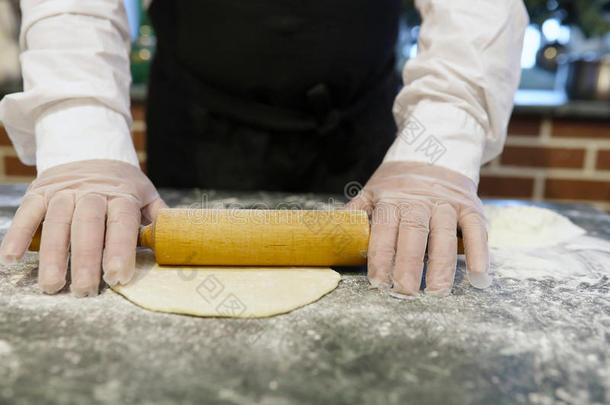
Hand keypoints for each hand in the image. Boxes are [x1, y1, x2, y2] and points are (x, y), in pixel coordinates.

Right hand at [0, 160, 165, 296]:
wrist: (90, 148)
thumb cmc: (122, 183)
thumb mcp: (145, 193)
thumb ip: (158, 217)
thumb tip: (177, 239)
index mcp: (121, 194)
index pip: (121, 223)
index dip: (119, 249)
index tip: (118, 276)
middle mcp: (92, 192)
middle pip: (88, 226)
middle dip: (86, 259)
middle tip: (85, 290)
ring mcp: (63, 191)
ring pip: (57, 222)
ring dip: (53, 255)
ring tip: (53, 285)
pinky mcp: (40, 192)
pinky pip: (28, 212)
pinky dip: (18, 234)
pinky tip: (12, 258)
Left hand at [346, 162, 490, 295]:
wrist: (436, 150)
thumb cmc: (400, 181)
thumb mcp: (374, 190)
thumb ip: (357, 212)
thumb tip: (332, 233)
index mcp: (392, 200)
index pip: (384, 231)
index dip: (381, 257)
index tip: (379, 282)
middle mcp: (419, 202)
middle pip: (413, 234)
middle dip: (409, 264)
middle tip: (405, 292)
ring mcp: (446, 204)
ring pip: (443, 235)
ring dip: (442, 265)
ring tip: (438, 292)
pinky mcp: (470, 206)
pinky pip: (475, 230)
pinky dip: (479, 253)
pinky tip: (479, 277)